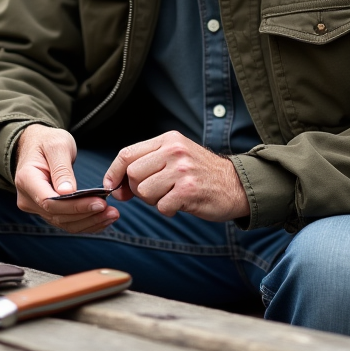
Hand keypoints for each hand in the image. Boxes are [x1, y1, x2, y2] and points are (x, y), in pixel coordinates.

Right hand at [13, 124, 119, 233]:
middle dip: (87, 215)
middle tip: (112, 211)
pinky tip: (102, 218)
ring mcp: (34, 206)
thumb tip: (67, 192)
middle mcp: (27, 197)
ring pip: (63, 222)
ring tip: (112, 215)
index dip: (75, 206)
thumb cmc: (46, 141)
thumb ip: (62, 168)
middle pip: (57, 215)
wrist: (35, 145)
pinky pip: (65, 221)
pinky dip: (85, 222)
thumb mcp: (57, 145)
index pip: (50, 201)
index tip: (99, 203)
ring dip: (89, 221)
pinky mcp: (45, 211)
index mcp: (26, 179)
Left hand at [103, 131, 249, 220]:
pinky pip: (161, 207)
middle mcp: (174, 151)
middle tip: (155, 193)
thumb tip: (115, 187)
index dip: (114, 172)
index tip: (111, 186)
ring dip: (154, 201)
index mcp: (168, 140)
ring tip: (171, 196)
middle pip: (132, 174)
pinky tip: (181, 204)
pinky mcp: (189, 191)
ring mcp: (182, 170)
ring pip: (144, 192)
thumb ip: (147, 165)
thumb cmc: (201, 174)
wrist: (238, 185)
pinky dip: (168, 210)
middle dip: (137, 189)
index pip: (127, 153)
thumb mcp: (176, 157)